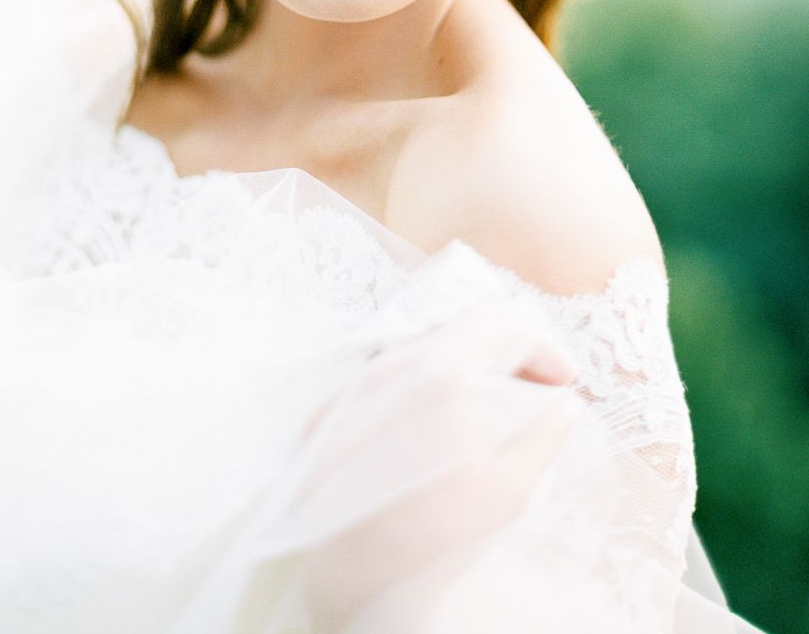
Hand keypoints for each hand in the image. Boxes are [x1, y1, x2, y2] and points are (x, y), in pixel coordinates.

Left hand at [296, 301, 578, 629]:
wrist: (348, 572)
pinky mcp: (329, 414)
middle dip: (504, 353)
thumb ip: (543, 438)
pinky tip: (437, 426)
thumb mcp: (507, 490)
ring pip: (415, 355)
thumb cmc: (433, 534)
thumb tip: (565, 407)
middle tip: (536, 386)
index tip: (563, 379)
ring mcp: (351, 387)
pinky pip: (380, 384)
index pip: (495, 321)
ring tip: (491, 406)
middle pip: (454, 333)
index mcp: (436, 374)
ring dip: (461, 370)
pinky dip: (418, 391)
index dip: (539, 344)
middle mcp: (387, 367)